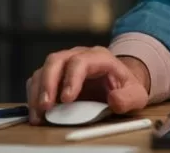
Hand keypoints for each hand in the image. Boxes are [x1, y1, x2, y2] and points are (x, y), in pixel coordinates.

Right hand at [26, 46, 150, 124]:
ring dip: (38, 91)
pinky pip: (38, 79)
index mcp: (99, 58)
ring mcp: (65, 64)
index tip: (66, 99)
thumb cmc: (125, 88)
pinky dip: (34, 95)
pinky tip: (37, 112)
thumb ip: (128, 98)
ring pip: (44, 69)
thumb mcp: (135, 94)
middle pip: (57, 60)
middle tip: (46, 106)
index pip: (81, 61)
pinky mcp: (55, 76)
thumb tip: (114, 100)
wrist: (118, 85)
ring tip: (39, 114)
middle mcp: (79, 56)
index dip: (71, 78)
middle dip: (48, 83)